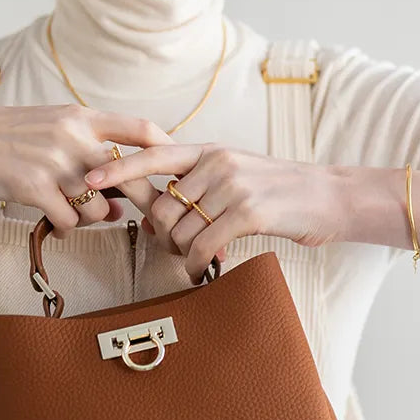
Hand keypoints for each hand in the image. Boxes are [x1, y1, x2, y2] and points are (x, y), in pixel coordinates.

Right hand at [0, 102, 175, 239]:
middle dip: (144, 200)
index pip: (141, 128)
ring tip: (75, 214)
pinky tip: (54, 223)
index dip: (168, 149)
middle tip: (150, 218)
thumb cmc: (4, 134)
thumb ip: (87, 154)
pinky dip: (65, 228)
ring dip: (94, 217)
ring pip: (101, 205)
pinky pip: (69, 221)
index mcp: (82, 116)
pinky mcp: (32, 188)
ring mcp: (54, 162)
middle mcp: (74, 136)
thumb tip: (119, 201)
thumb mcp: (52, 125)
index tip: (179, 170)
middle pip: (131, 174)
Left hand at [83, 142, 339, 282]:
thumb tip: (158, 215)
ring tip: (202, 256)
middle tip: (182, 249)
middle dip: (165, 235)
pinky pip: (204, 244)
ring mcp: (233, 185)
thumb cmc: (280, 191)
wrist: (329, 196)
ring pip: (182, 229)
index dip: (119, 168)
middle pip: (163, 207)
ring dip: (186, 252)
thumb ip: (199, 186)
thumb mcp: (237, 174)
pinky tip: (206, 268)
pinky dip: (199, 262)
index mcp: (210, 151)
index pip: (154, 154)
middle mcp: (217, 162)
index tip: (90, 179)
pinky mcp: (249, 211)